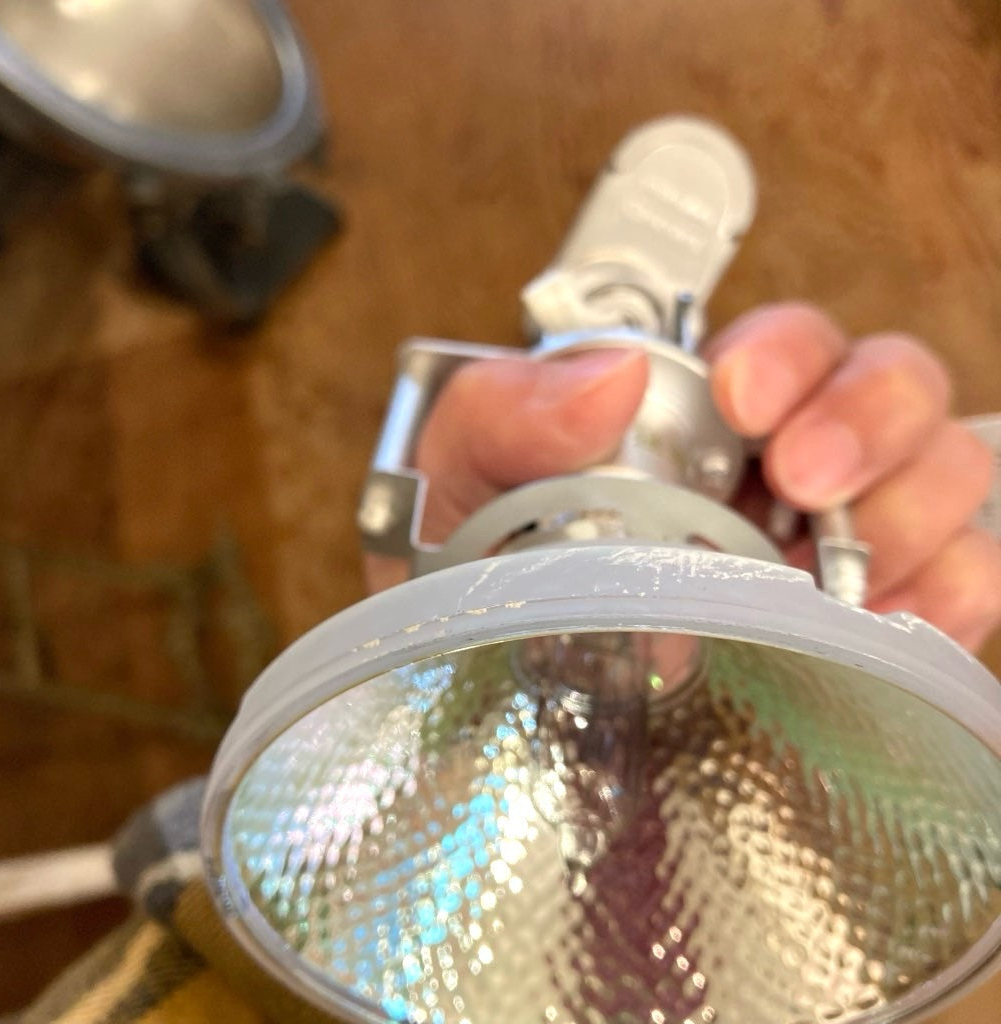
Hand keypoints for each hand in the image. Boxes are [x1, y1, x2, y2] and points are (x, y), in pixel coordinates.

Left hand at [367, 303, 999, 652]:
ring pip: (946, 472)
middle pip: (891, 386)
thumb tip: (609, 378)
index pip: (785, 343)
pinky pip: (963, 582)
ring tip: (844, 571)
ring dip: (915, 507)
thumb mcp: (457, 481)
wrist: (488, 685)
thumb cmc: (477, 571)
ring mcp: (834, 538)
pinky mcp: (867, 622)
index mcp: (694, 414)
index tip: (741, 395)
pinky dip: (952, 595)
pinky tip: (888, 624)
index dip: (787, 352)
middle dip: (869, 416)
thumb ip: (504, 413)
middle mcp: (778, 462)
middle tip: (805, 480)